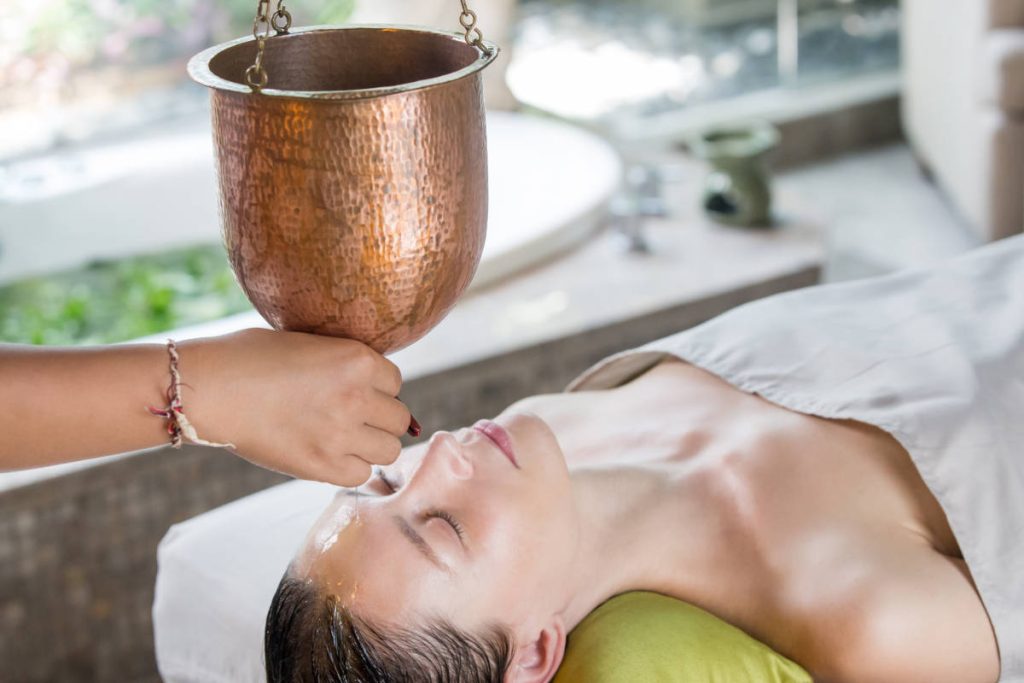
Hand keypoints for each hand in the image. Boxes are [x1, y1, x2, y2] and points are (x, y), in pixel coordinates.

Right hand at [178, 328, 411, 485]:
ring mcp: (341, 435)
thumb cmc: (247, 358)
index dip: (377, 388)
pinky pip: (360, 474)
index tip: (357, 391)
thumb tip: (369, 383)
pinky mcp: (321, 466)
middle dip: (380, 418)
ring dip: (372, 445)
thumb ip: (342, 362)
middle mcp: (357, 397)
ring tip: (346, 439)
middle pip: (399, 419)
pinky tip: (328, 455)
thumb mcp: (307, 344)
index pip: (394, 382)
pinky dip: (349, 467)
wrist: (207, 389)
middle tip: (353, 417)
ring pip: (389, 450)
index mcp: (356, 360)